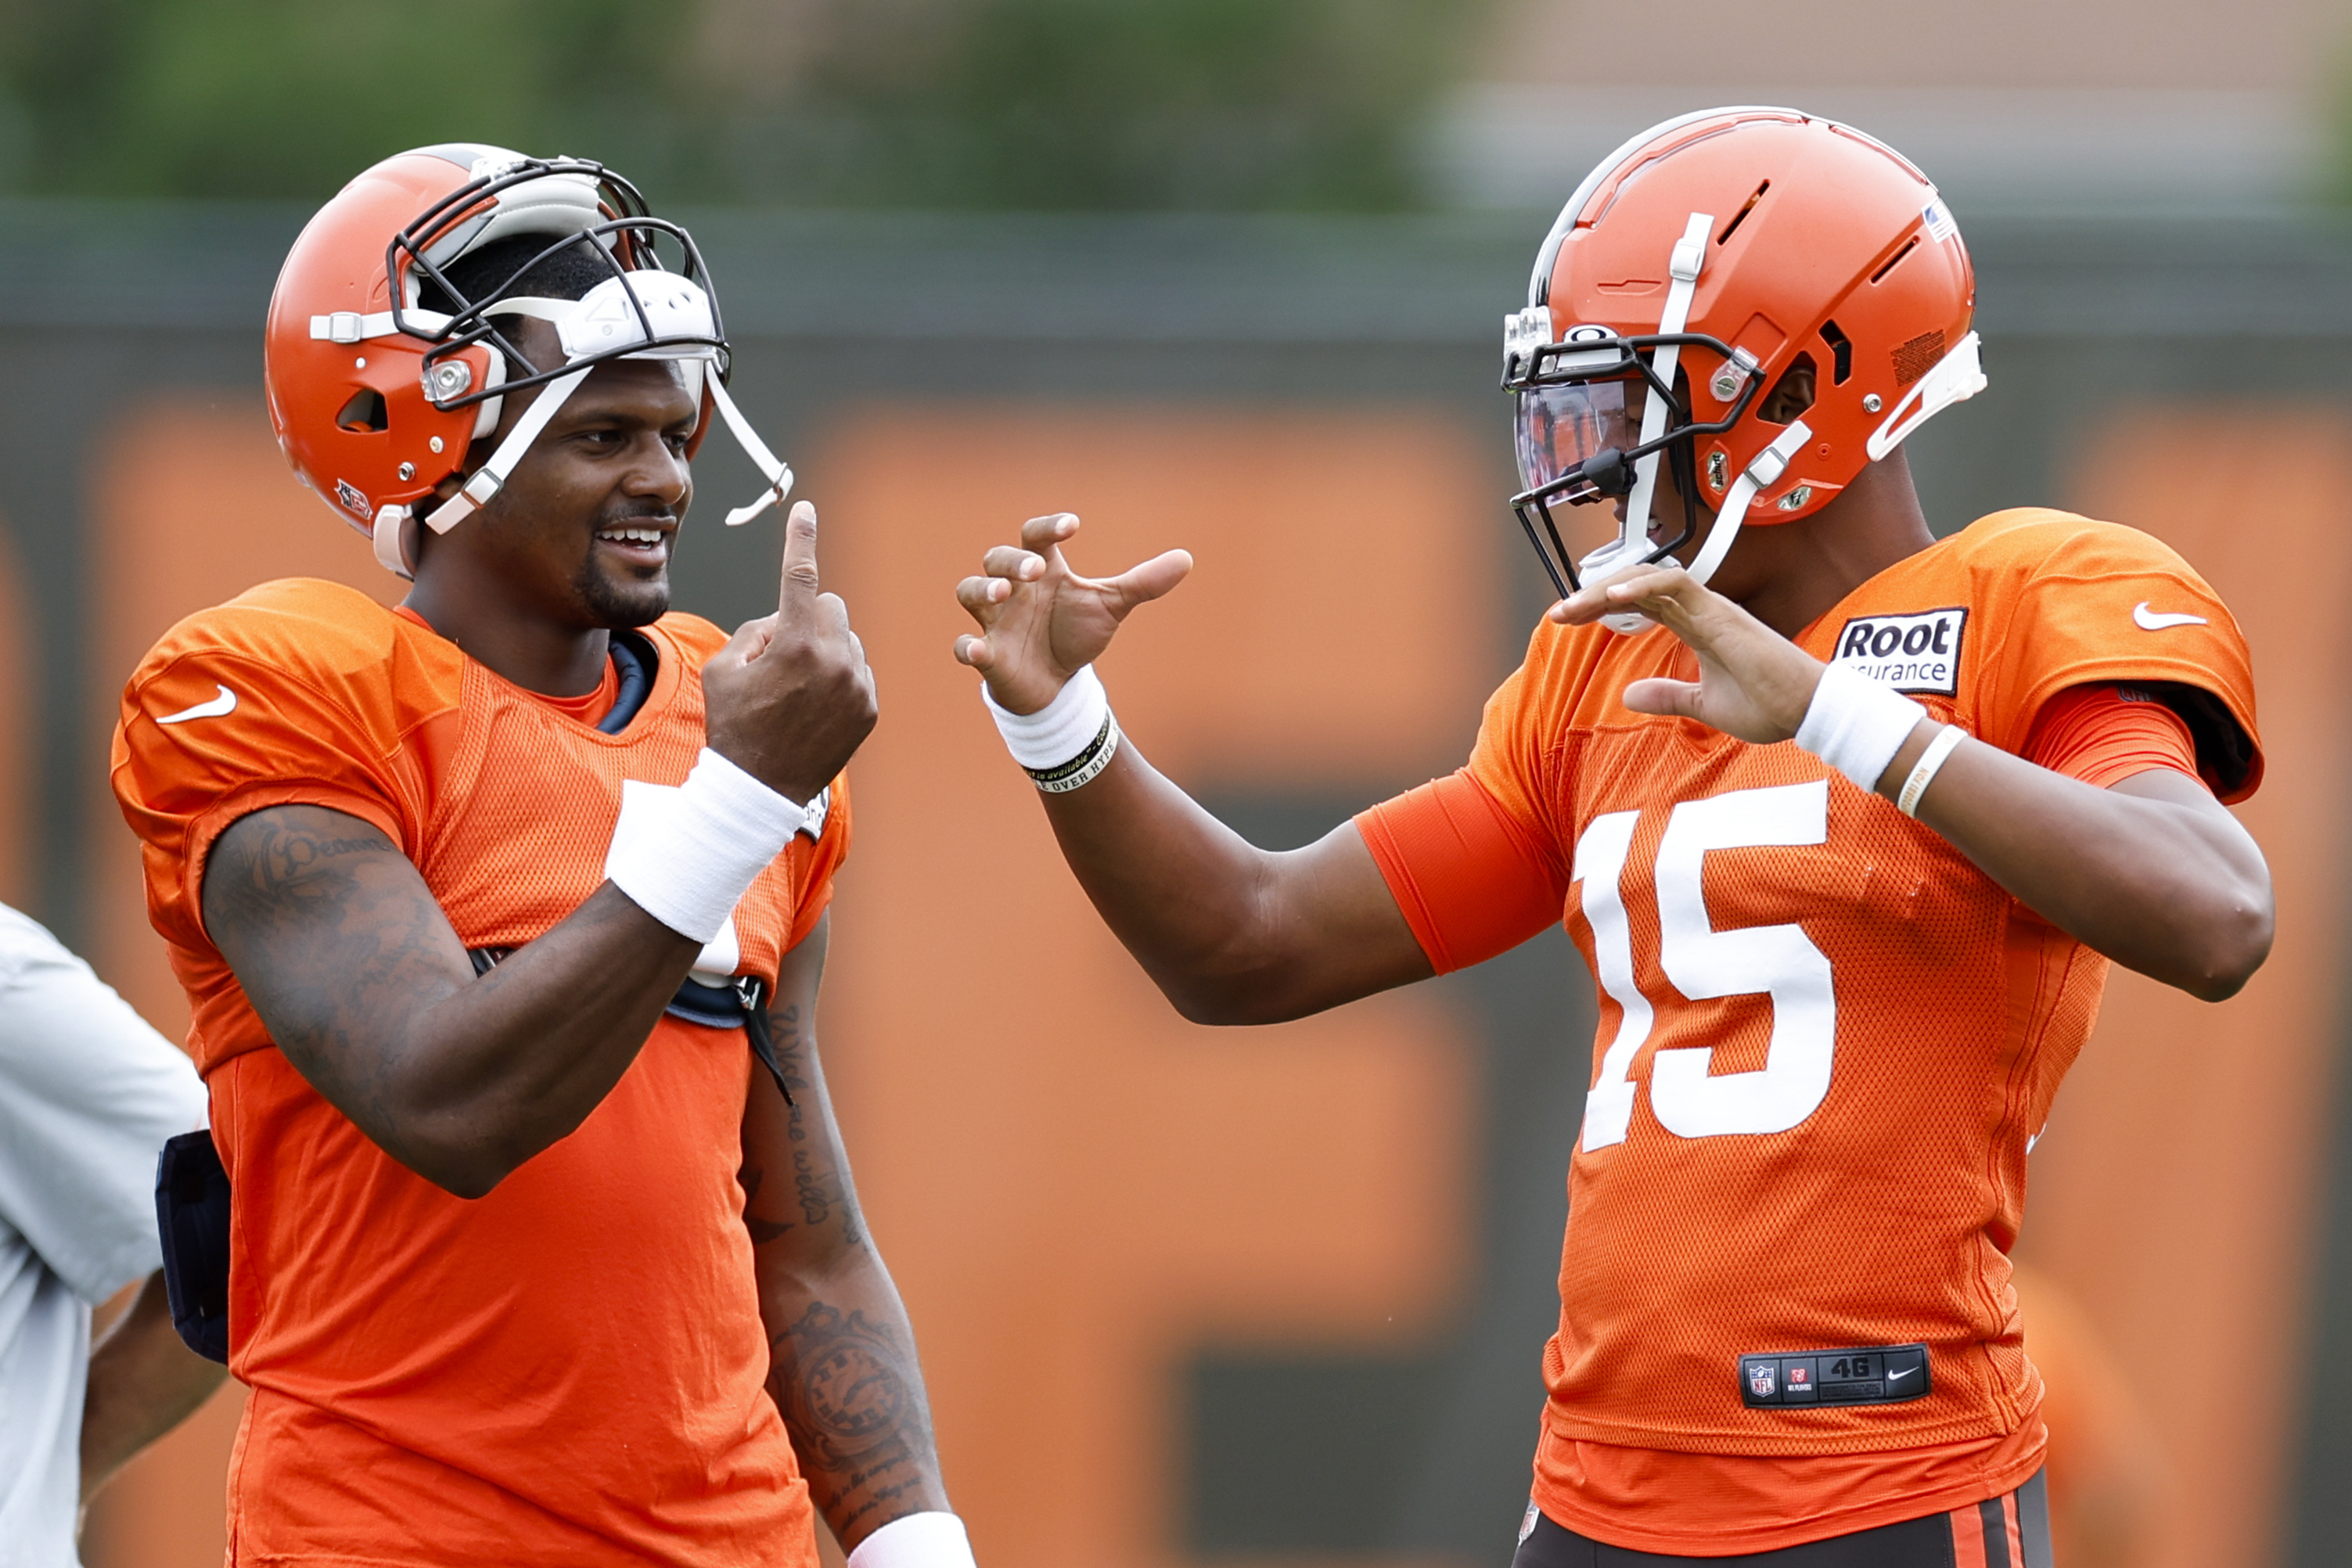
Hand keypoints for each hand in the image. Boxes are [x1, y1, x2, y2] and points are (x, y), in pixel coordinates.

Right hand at [704, 500, 878, 800]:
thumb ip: (755, 629)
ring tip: (797, 688)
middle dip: (809, 616)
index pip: (801, 577)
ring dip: (825, 648)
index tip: (805, 509)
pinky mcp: (870, 706)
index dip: (800, 539)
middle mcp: (834, 660)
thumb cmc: (734, 725)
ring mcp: (857, 685)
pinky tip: (815, 705)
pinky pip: (858, 668)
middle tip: (781, 652)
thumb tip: (784, 617)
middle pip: (832, 606)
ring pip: (848, 637)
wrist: (759, 788)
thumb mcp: (723, 668)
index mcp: (795, 645)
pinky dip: (839, 675)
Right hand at [951, 512, 1191, 713]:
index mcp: (1042, 570)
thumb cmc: (1076, 634)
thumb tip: (1187, 558)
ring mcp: (995, 620)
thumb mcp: (1111, 606)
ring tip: (1003, 592)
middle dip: (1012, 561)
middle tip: (1036, 569)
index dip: (1048, 526)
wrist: (1058, 685)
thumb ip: (1143, 583)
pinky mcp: (988, 655)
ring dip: (982, 588)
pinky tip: (978, 650)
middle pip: (997, 558)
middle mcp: (1014, 589)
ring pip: (970, 591)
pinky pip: (966, 646)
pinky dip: (968, 647)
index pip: (1035, 535)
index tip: (1073, 526)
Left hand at [1552, 562, 1823, 742]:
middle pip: (1638, 587)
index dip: (1602, 606)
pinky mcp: (1721, 614)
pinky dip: (1643, 586)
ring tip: (1574, 605)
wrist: (1807, 711)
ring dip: (1609, 589)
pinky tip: (1614, 598)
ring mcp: (1711, 608)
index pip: (1640, 603)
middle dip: (1594, 596)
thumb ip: (1668, 696)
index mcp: (1697, 626)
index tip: (1568, 619)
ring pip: (1650, 579)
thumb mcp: (1703, 705)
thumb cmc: (1769, 705)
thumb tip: (1630, 695)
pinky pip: (1677, 585)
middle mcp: (1702, 610)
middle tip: (1559, 612)